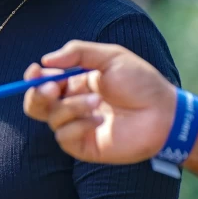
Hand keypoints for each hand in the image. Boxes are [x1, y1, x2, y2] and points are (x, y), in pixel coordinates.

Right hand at [22, 41, 177, 163]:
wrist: (163, 113)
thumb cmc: (141, 83)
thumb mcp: (111, 57)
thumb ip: (78, 53)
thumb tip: (45, 60)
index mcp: (76, 83)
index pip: (43, 82)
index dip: (34, 77)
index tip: (36, 71)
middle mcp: (73, 105)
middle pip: (36, 104)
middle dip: (38, 94)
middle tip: (52, 88)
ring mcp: (77, 126)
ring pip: (52, 117)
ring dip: (72, 106)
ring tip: (98, 101)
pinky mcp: (83, 145)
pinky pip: (63, 136)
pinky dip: (78, 125)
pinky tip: (99, 121)